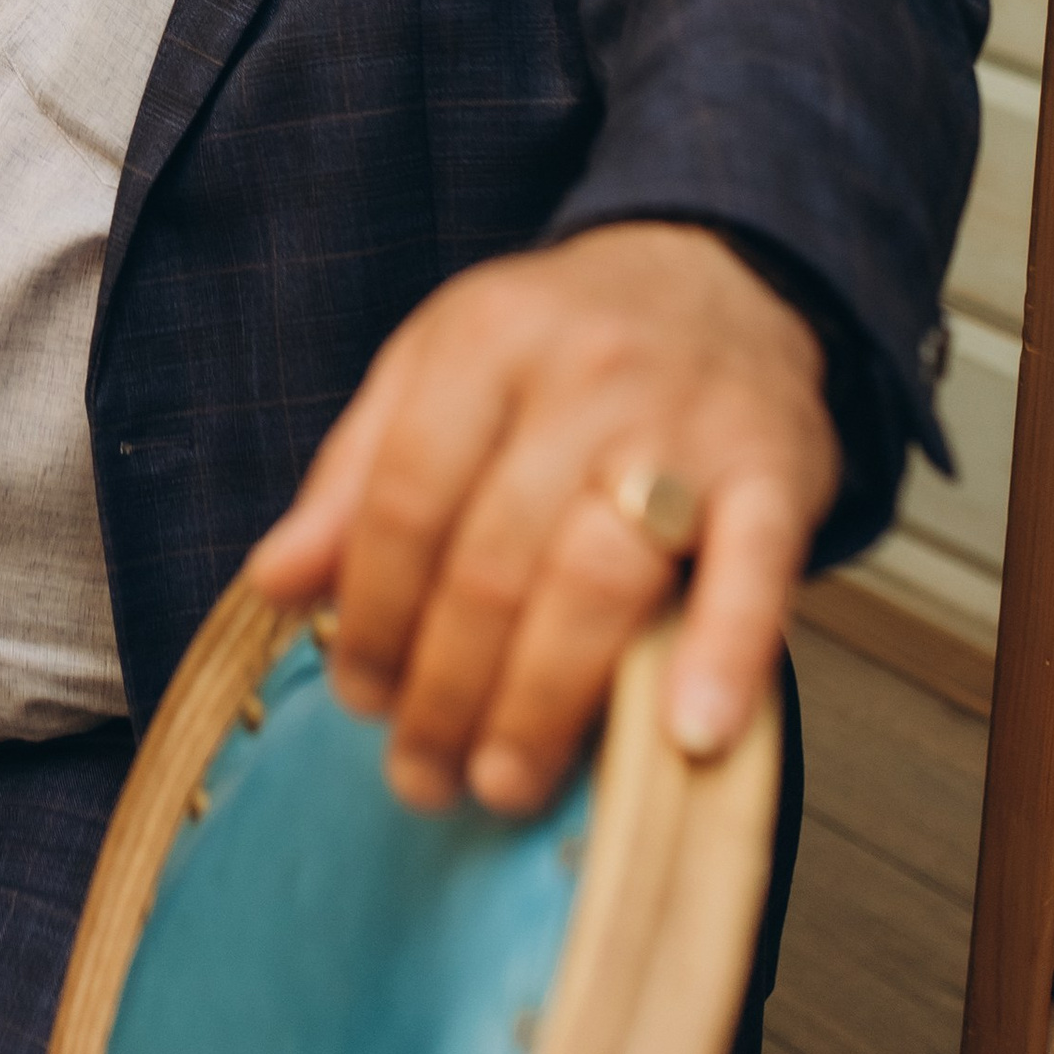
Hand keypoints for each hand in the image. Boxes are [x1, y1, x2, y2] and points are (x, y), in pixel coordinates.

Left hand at [246, 224, 838, 816]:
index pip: (406, 498)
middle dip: (444, 686)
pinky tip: (689, 732)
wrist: (722, 273)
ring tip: (501, 781)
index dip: (372, 613)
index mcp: (484, 341)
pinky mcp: (777, 470)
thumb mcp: (435, 367)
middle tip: (421, 771)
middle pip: (493, 558)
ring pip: (597, 579)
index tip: (359, 694)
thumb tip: (276, 582)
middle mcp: (583, 374)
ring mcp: (685, 423)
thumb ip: (356, 473)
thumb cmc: (560, 341)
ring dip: (541, 702)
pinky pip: (755, 568)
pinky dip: (724, 653)